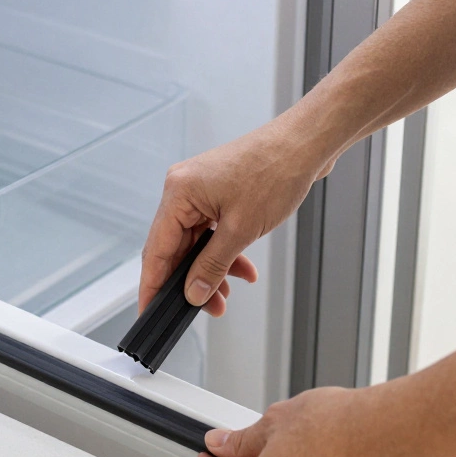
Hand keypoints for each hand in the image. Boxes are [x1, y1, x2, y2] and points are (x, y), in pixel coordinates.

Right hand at [139, 120, 335, 316]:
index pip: (156, 250)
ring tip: (227, 294)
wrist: (306, 143)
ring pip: (195, 243)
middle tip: (205, 308)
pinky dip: (224, 252)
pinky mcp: (218, 193)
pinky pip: (211, 231)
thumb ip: (212, 266)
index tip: (150, 312)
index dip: (152, 286)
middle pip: (175, 248)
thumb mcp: (241, 230)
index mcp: (179, 192)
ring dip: (211, 269)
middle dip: (190, 281)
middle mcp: (183, 189)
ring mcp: (200, 191)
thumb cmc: (276, 171)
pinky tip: (242, 269)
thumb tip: (193, 293)